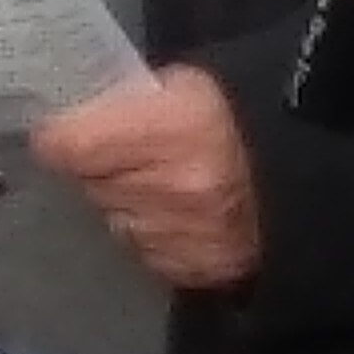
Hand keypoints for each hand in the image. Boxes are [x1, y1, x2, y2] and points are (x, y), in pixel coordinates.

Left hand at [31, 66, 260, 290]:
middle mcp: (172, 186)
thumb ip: (122, 98)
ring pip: (110, 215)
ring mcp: (178, 234)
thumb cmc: (232, 120)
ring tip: (158, 180)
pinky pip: (138, 246)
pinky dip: (147, 231)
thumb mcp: (182, 85)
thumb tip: (67, 115)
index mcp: (173, 127)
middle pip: (87, 181)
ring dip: (122, 199)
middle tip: (128, 151)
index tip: (63, 131)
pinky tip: (174, 213)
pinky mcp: (183, 268)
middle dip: (96, 166)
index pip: (69, 145)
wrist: (293, 184)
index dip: (59, 137)